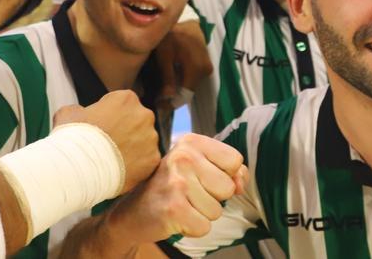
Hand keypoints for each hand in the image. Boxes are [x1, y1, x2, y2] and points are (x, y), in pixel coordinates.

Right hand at [54, 90, 160, 192]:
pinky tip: (121, 170)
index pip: (122, 104)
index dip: (111, 116)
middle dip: (126, 131)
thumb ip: (80, 109)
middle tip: (108, 145)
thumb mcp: (68, 114)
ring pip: (144, 141)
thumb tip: (79, 113)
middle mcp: (144, 115)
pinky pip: (147, 160)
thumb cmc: (73, 138)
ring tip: (113, 160)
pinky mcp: (153, 158)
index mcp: (126, 99)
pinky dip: (137, 165)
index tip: (101, 128)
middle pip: (137, 121)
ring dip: (134, 148)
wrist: (80, 168)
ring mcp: (151, 137)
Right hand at [106, 133, 247, 242]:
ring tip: (181, 206)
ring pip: (217, 210)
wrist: (131, 212)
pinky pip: (204, 227)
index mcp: (191, 142)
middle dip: (213, 198)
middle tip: (189, 195)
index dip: (226, 176)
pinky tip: (176, 218)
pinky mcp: (173, 208)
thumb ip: (228, 171)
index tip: (205, 179)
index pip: (235, 160)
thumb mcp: (198, 168)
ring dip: (202, 214)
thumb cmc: (170, 188)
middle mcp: (183, 157)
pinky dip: (193, 228)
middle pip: (228, 187)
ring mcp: (177, 183)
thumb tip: (240, 184)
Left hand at [151, 19, 211, 105]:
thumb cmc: (173, 36)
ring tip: (162, 89)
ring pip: (191, 86)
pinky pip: (193, 79)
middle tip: (158, 99)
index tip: (158, 106)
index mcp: (196, 68)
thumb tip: (167, 97)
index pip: (185, 95)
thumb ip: (167, 76)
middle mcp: (205, 71)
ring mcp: (207, 68)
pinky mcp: (206, 66)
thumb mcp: (165, 54)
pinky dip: (183, 82)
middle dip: (173, 97)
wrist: (188, 22)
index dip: (171, 103)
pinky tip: (172, 79)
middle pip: (188, 92)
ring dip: (178, 89)